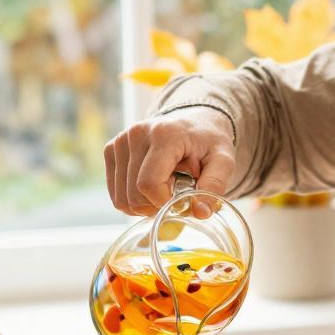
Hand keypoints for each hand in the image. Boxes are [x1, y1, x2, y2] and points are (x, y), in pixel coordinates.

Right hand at [104, 105, 235, 216]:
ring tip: (165, 187)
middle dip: (156, 205)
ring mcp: (120, 141)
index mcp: (165, 134)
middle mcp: (136, 134)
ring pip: (122, 198)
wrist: (194, 122)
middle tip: (176, 194)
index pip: (149, 183)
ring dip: (145, 204)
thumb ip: (215, 185)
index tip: (181, 202)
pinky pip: (116, 194)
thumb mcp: (224, 161)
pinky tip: (151, 186)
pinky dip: (133, 199)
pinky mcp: (111, 149)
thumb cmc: (208, 142)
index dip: (163, 203)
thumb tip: (200, 212)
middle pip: (134, 194)